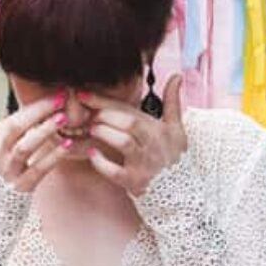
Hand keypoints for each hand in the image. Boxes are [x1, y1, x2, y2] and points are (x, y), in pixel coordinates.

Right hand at [0, 89, 76, 191]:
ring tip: (64, 120)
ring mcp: (8, 171)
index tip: (54, 95)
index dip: (33, 107)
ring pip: (25, 148)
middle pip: (16, 129)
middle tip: (61, 102)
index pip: (12, 119)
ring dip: (44, 132)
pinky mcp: (21, 186)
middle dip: (39, 113)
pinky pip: (38, 170)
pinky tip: (68, 144)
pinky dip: (53, 157)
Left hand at [79, 75, 187, 195]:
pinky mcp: (134, 182)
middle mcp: (151, 145)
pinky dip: (102, 163)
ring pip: (124, 142)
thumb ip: (172, 101)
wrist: (181, 190)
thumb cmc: (174, 156)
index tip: (83, 95)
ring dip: (104, 133)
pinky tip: (93, 153)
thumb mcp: (176, 129)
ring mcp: (143, 164)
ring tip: (92, 130)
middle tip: (88, 115)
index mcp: (157, 129)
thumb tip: (176, 75)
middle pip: (129, 122)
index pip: (131, 110)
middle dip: (105, 116)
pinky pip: (116, 172)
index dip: (105, 101)